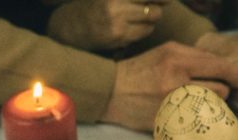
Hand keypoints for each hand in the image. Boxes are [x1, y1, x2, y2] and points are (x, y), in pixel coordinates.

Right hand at [48, 0, 169, 50]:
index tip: (167, 0)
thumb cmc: (94, 6)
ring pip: (151, 21)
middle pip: (154, 8)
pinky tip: (131, 28)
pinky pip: (142, 34)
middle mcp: (117, 4)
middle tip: (151, 7)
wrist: (70, 27)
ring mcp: (118, 22)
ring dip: (150, 20)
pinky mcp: (118, 37)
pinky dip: (142, 31)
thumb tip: (166, 0)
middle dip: (157, 7)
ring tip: (139, 18)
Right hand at [101, 42, 237, 130]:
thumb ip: (199, 61)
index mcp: (180, 57)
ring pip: (209, 111)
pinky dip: (197, 128)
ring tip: (202, 114)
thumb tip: (234, 70)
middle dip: (227, 99)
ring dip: (211, 114)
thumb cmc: (141, 71)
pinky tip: (193, 128)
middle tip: (227, 108)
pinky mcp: (161, 122)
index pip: (226, 68)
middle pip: (222, 91)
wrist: (108, 91)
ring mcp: (168, 102)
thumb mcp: (169, 54)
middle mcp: (175, 77)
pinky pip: (193, 128)